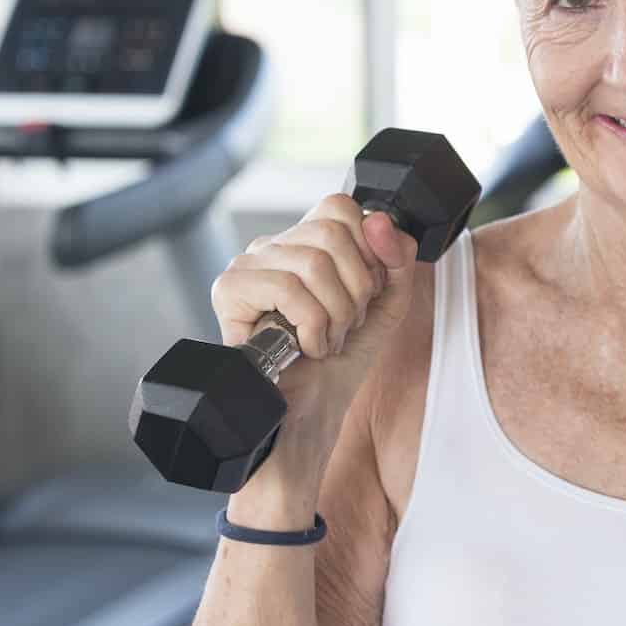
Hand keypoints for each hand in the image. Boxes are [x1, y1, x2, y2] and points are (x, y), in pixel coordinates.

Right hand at [210, 195, 420, 464]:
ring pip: (313, 261)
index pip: (341, 207)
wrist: (307, 418)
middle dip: (356, 290)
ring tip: (325, 341)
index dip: (368, 251)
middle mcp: (272, 247)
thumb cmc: (338, 364)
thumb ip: (397, 259)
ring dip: (335, 314)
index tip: (366, 296)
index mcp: (306, 243)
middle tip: (344, 327)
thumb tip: (380, 220)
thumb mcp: (384, 306)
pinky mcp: (228, 290)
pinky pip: (288, 288)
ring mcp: (247, 265)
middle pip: (332, 231)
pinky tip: (305, 348)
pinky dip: (311, 326)